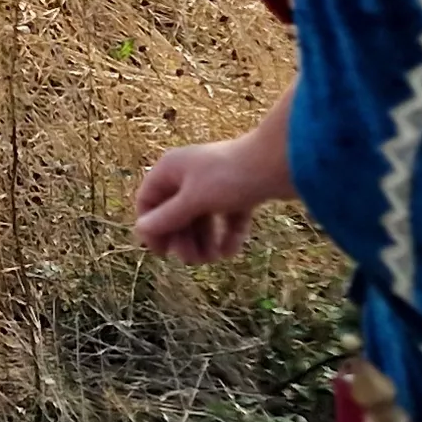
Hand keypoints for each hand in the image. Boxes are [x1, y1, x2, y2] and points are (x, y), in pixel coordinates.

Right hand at [131, 131, 293, 263]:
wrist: (280, 162)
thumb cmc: (229, 176)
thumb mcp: (194, 200)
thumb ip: (167, 217)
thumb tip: (141, 230)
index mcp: (171, 169)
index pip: (149, 200)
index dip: (151, 227)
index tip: (162, 253)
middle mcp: (189, 174)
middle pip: (176, 212)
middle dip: (183, 238)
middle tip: (194, 260)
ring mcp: (216, 183)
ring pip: (202, 217)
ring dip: (204, 240)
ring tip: (213, 260)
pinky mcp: (240, 192)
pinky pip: (226, 217)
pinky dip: (226, 235)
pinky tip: (228, 253)